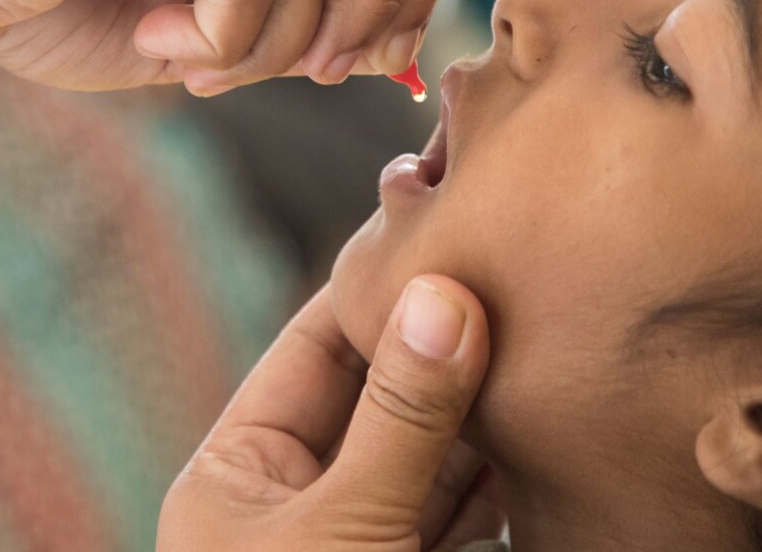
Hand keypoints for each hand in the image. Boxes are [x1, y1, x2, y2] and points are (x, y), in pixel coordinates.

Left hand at [158, 277, 500, 551]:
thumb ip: (397, 419)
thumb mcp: (341, 529)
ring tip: (526, 352)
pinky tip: (525, 446)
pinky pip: (453, 512)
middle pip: (375, 397)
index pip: (310, 350)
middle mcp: (294, 502)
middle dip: (435, 350)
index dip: (368, 293)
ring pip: (422, 453)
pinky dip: (490, 484)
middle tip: (498, 289)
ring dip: (472, 414)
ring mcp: (354, 539)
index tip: (428, 239)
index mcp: (236, 478)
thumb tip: (444, 297)